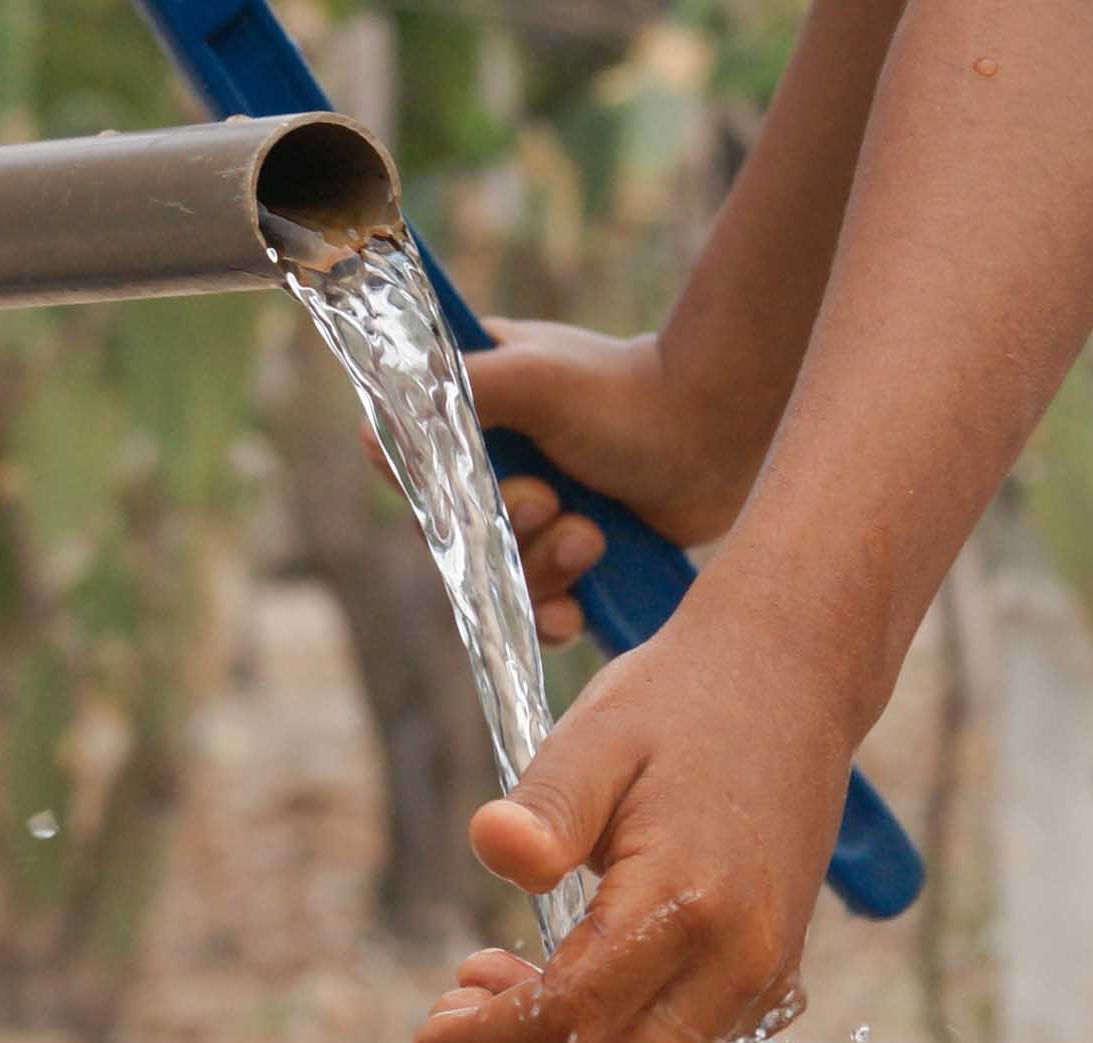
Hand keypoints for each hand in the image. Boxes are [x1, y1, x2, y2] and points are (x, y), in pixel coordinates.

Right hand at [381, 322, 770, 647]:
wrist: (718, 433)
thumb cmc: (628, 392)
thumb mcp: (533, 377)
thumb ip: (455, 393)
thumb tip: (373, 429)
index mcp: (473, 411)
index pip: (410, 466)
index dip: (427, 492)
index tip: (461, 492)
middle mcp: (496, 469)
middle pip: (452, 536)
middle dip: (501, 531)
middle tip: (549, 501)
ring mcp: (536, 520)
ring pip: (496, 579)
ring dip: (539, 570)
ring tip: (592, 538)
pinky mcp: (574, 563)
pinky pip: (537, 613)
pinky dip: (553, 615)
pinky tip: (577, 606)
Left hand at [414, 599, 856, 1042]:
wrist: (793, 682)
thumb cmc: (683, 704)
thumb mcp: (598, 735)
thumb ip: (545, 806)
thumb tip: (493, 849)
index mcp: (688, 904)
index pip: (572, 1021)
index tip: (428, 1033)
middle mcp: (737, 963)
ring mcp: (759, 982)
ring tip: (478, 1017)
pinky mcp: (763, 983)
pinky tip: (542, 999)